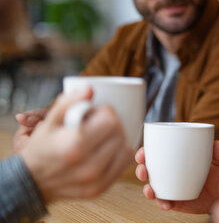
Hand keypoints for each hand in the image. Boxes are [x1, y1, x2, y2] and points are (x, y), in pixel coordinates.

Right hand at [18, 88, 133, 202]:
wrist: (33, 181)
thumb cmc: (41, 148)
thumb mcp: (48, 123)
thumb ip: (67, 103)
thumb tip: (89, 90)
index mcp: (75, 146)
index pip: (111, 120)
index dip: (105, 112)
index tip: (95, 114)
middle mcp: (89, 166)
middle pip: (120, 133)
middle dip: (112, 124)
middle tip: (97, 124)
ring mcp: (97, 180)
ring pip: (126, 148)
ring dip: (118, 138)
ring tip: (101, 137)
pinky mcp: (102, 188)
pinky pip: (124, 164)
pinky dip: (119, 154)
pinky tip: (107, 150)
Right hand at [135, 139, 218, 213]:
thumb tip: (217, 145)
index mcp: (177, 158)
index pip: (157, 152)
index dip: (146, 152)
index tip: (143, 152)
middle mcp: (170, 172)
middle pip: (149, 170)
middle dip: (141, 170)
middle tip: (143, 170)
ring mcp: (171, 187)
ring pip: (153, 188)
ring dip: (147, 189)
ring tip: (150, 190)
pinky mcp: (176, 201)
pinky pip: (165, 202)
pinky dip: (163, 203)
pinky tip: (166, 203)